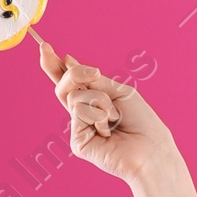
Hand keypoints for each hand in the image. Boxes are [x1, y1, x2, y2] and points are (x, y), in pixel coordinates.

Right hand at [39, 39, 173, 185]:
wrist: (152, 149)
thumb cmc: (142, 122)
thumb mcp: (118, 91)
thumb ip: (93, 80)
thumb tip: (68, 60)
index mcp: (94, 103)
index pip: (70, 84)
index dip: (55, 66)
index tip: (45, 47)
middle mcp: (84, 116)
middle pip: (64, 86)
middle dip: (75, 74)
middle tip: (94, 73)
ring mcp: (79, 129)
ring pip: (73, 96)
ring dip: (99, 100)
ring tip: (114, 117)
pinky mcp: (78, 142)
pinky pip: (78, 111)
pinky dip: (97, 114)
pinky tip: (108, 131)